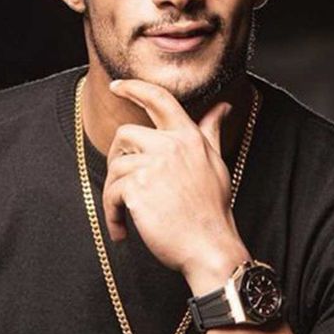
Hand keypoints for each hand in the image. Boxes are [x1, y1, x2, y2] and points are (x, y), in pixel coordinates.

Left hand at [104, 79, 250, 289]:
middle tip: (125, 186)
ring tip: (126, 215)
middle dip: (119, 158)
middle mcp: (170, 145)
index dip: (135, 87)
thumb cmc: (212, 210)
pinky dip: (111, 214)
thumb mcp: (215, 163)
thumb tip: (222, 107)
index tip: (117, 85)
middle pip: (125, 133)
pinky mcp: (137, 188)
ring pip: (116, 166)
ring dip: (115, 193)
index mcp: (188, 137)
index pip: (159, 99)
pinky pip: (111, 193)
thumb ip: (210, 132)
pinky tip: (123, 230)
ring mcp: (153, 165)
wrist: (209, 248)